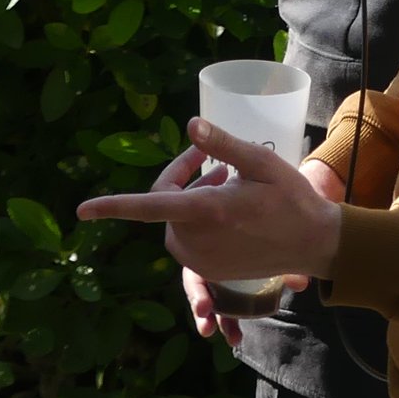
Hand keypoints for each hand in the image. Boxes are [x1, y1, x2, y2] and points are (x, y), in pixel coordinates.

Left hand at [78, 117, 341, 299]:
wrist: (316, 245)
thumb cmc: (292, 200)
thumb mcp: (261, 163)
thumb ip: (223, 145)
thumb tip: (191, 125)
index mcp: (206, 212)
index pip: (148, 206)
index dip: (112, 206)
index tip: (82, 211)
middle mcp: (198, 241)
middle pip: (164, 206)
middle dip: (181, 180)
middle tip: (215, 163)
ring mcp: (204, 260)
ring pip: (175, 224)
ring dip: (190, 201)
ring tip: (225, 182)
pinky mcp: (212, 272)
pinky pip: (189, 242)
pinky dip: (199, 222)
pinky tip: (229, 209)